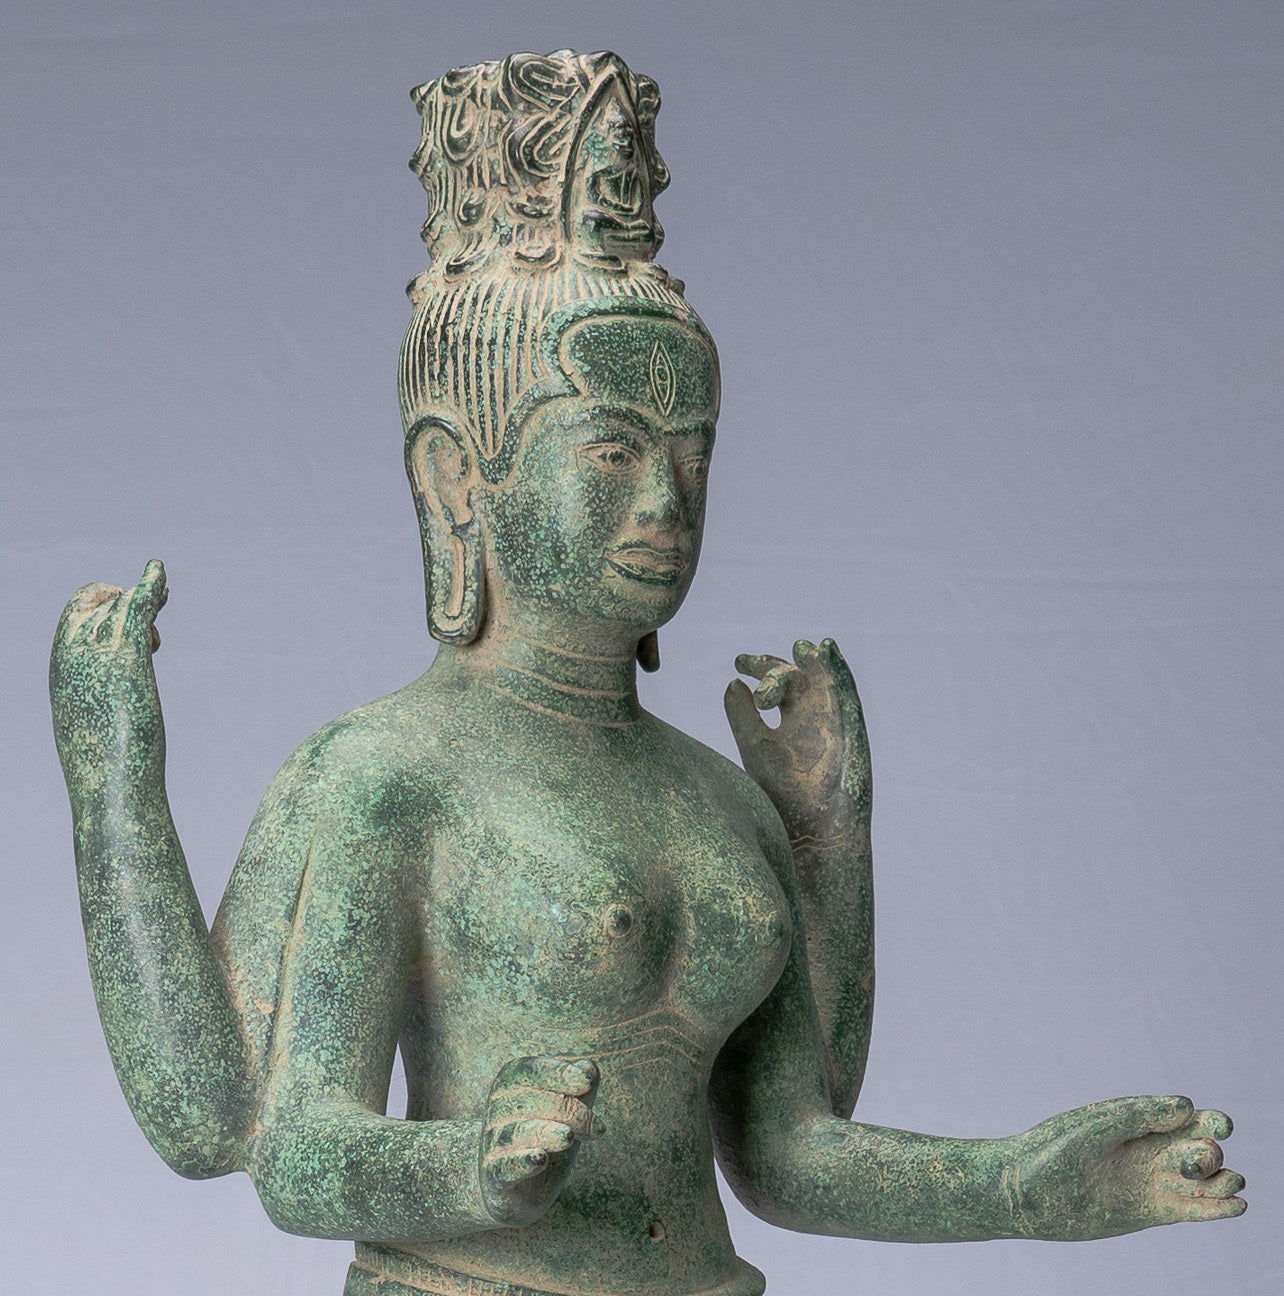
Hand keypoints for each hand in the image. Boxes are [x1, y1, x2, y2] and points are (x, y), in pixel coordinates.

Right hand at [50, 560, 168, 781]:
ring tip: (164, 591)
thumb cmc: (109, 775)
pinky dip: (150, 584)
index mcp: (63, 674)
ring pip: (119, 604)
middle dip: (121, 598)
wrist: (112, 791)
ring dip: (146, 595)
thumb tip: (114, 725)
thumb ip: (100, 713)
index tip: (140, 629)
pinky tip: (159, 571)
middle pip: (93, 605)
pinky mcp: (123, 657)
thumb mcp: (97, 733)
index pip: (73, 621)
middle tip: (156, 601)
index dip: (102, 612)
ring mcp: (95, 655)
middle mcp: (71, 658)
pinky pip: (136, 607)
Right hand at [480, 1056, 604, 1226]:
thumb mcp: (569, 1112)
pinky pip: (505, 1165)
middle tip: (598, 1129)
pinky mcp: (495, 1175)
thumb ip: (580, 1089)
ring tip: (568, 1137)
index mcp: (512, 1081)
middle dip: (572, 1112)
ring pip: (519, 1132)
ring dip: (546, 1132)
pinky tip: (540, 1159)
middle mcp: (498, 1107)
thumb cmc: (547, 1137)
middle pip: (534, 1101)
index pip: (533, 1070)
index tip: (587, 1083)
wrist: (520, 1188)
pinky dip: (522, 1161)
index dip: (560, 1074)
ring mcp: (493, 1141)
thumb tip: (590, 1068)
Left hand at [724, 638, 869, 839]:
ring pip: (828, 684)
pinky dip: (840, 673)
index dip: (761, 669)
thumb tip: (733, 682)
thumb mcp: (755, 750)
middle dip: (781, 665)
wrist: (812, 834)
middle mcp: (814, 720)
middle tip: (755, 663)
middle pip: (802, 679)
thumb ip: (742, 718)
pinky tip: (826, 651)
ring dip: (817, 661)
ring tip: (801, 644)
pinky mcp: (853, 735)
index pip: (779, 686)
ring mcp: (835, 726)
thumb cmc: (782, 798)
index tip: (737, 662)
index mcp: (790, 723)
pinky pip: (848, 698)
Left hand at [1006, 1095, 1244, 1238]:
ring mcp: (1150, 1180)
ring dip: (1221, 1179)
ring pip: (1200, 1179)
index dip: (1207, 1120)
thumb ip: (1136, 1117)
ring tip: (1231, 1181)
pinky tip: (1239, 1205)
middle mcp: (1146, 1149)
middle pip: (1197, 1146)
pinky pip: (1191, 1209)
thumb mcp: (1092, 1129)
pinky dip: (1217, 1208)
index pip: (1181, 1116)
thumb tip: (1186, 1107)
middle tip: (1198, 1159)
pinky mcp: (1150, 1212)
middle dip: (1209, 1150)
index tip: (1220, 1125)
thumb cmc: (1049, 1152)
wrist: (1023, 1195)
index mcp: (1133, 1120)